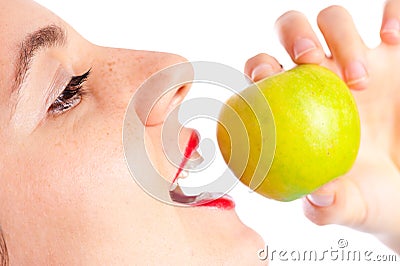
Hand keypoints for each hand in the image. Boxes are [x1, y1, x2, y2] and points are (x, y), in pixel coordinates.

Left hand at [245, 2, 399, 252]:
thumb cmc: (370, 195)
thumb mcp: (350, 205)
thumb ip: (329, 205)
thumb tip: (317, 195)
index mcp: (296, 105)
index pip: (263, 70)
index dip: (258, 66)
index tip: (265, 78)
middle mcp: (321, 76)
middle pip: (292, 31)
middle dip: (294, 35)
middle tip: (310, 62)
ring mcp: (358, 59)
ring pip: (333, 19)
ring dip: (341, 36)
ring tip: (361, 78)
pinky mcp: (396, 52)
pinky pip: (391, 13)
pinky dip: (391, 13)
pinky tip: (392, 38)